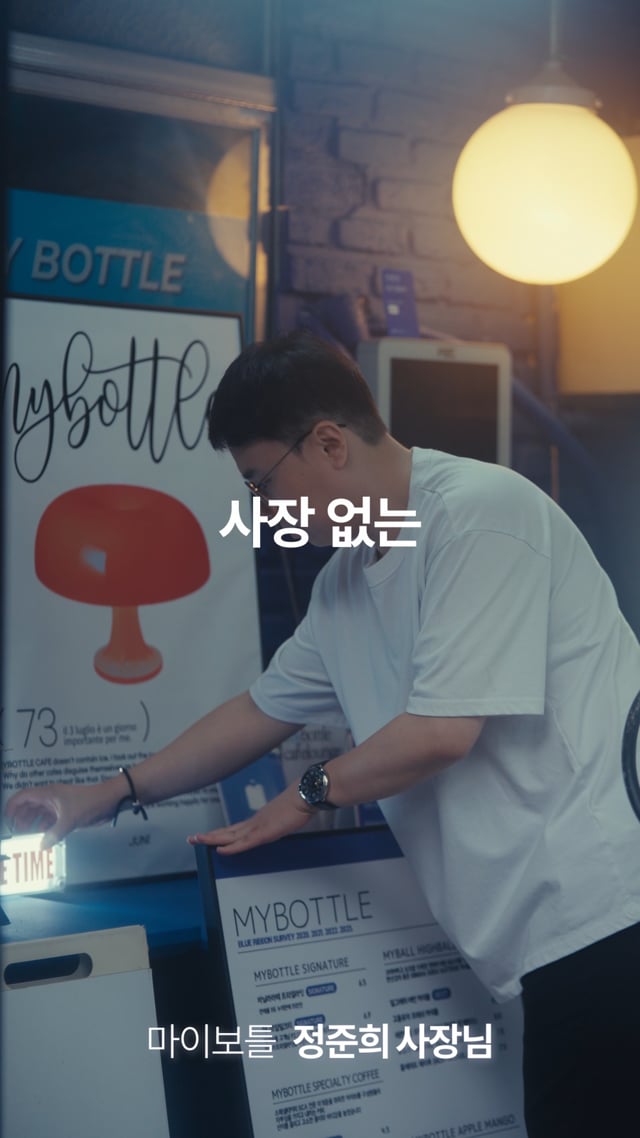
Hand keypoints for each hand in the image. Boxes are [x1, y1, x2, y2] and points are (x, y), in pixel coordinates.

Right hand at [4, 782, 114, 848]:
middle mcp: (50, 799)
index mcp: (48, 794)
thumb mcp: (70, 819)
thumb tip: (42, 846)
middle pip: (29, 807)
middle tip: (18, 833)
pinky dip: (45, 829)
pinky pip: (50, 821)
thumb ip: (54, 834)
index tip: (8, 819)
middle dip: (22, 819)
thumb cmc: (90, 802)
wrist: (109, 801)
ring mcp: (58, 806)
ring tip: (28, 838)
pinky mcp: (66, 813)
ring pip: (39, 815)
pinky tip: (43, 838)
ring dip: (33, 825)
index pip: (23, 796)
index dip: (13, 806)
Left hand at [187, 782, 315, 853]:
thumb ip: (276, 822)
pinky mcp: (265, 832)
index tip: (206, 836)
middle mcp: (254, 822)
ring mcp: (258, 826)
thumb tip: (276, 825)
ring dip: (213, 839)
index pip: (233, 829)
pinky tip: (221, 850)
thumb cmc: (298, 804)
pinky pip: (245, 842)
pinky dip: (232, 847)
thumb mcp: (284, 817)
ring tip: (197, 841)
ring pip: (230, 836)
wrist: (305, 795)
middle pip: (226, 831)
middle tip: (191, 838)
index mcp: (258, 820)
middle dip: (208, 836)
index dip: (219, 833)